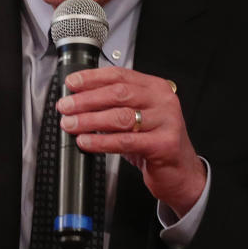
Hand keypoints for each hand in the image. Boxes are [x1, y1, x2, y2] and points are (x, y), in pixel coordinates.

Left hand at [58, 68, 205, 217]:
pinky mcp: (164, 144)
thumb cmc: (156, 143)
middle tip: (66, 107)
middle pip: (119, 93)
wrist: (181, 173)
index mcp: (155, 88)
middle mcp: (163, 101)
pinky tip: (87, 142)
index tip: (72, 83)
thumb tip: (79, 100)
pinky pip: (126, 141)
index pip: (120, 75)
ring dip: (90, 120)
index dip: (92, 78)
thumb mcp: (138, 118)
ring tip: (71, 125)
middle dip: (87, 99)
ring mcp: (166, 121)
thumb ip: (116, 106)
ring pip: (120, 116)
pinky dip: (101, 141)